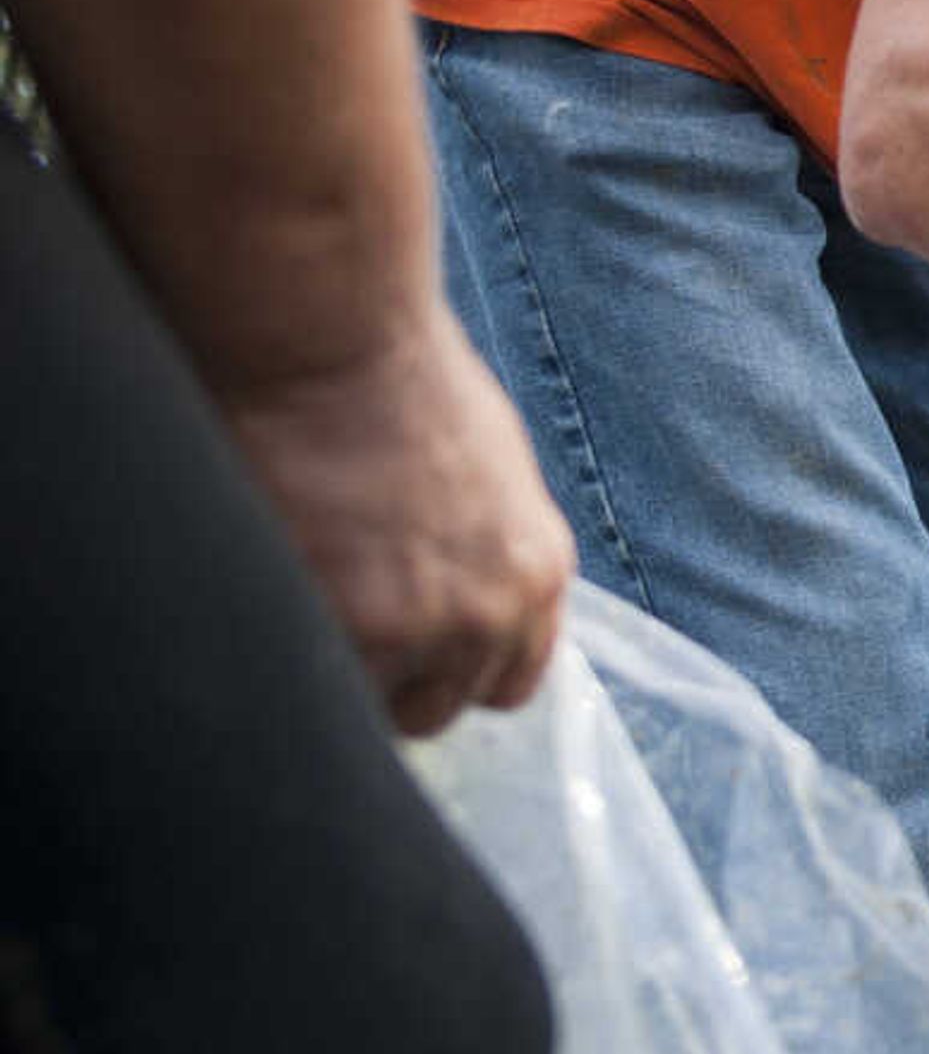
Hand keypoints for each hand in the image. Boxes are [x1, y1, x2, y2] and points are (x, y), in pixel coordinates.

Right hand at [217, 315, 572, 734]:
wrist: (327, 343)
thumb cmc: (391, 378)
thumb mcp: (484, 468)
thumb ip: (481, 546)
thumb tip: (450, 589)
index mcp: (537, 570)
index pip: (507, 681)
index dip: (447, 671)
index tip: (404, 653)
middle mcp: (496, 613)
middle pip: (439, 707)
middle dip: (388, 682)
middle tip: (335, 622)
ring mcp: (423, 631)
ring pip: (370, 709)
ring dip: (334, 672)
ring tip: (298, 595)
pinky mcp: (351, 634)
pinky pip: (315, 687)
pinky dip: (285, 653)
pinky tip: (267, 591)